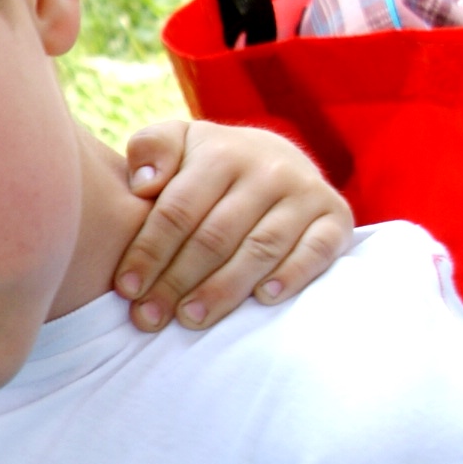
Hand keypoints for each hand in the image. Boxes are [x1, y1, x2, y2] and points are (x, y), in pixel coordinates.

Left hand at [113, 120, 352, 331]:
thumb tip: (144, 185)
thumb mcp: (177, 143)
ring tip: (191, 320)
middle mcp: (269, 169)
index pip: (178, 210)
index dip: (149, 252)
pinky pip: (316, 251)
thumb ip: (152, 149)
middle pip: (215, 236)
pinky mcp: (336, 218)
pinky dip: (292, 275)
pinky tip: (264, 299)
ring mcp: (306, 193)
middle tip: (150, 317)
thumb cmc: (209, 165)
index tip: (126, 289)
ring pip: (260, 248)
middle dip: (177, 281)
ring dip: (223, 289)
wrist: (275, 159)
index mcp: (222, 152)